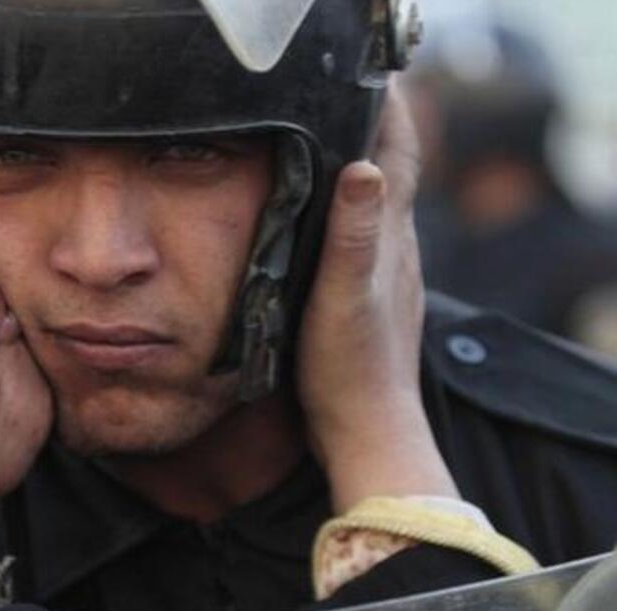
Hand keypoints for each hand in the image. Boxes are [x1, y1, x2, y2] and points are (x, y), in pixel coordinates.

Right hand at [297, 87, 457, 511]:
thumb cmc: (348, 367)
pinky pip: (360, 237)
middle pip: (388, 173)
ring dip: (356, 170)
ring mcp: (384, 275)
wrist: (364, 429)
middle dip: (367, 129)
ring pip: (373, 206)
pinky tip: (317, 223)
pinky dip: (345, 212)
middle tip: (328, 100)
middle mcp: (395, 250)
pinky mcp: (369, 297)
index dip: (386, 112)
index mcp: (390, 240)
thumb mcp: (343, 296)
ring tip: (318, 145)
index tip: (364, 76)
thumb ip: (354, 234)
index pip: (398, 156)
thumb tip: (364, 166)